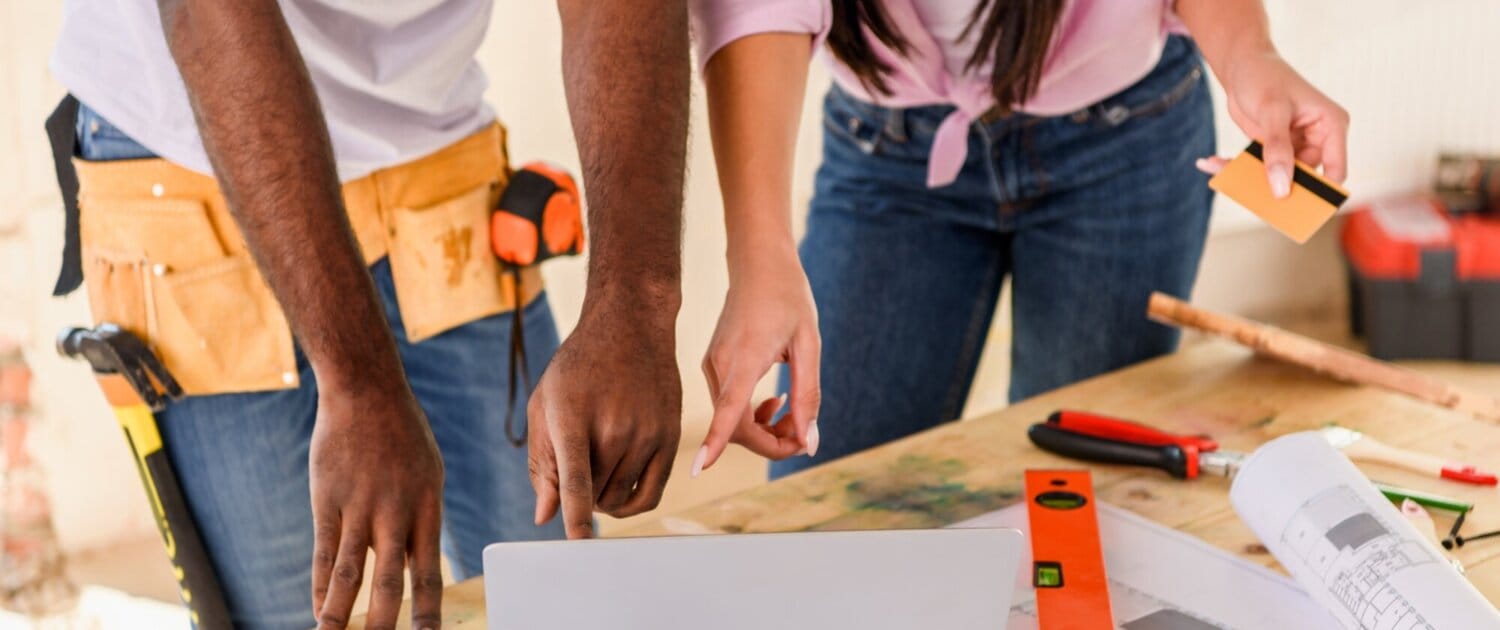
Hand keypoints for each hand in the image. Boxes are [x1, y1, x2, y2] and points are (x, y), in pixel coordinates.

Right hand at [309, 386, 443, 629]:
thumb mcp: (427, 473)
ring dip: (340, 615)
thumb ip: (419, 517)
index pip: (430, 572)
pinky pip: (324, 553)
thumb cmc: (402, 434)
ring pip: (349, 574)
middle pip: (390, 581)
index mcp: (427, 508)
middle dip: (384, 624)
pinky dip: (320, 587)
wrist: (366, 391)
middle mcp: (395, 513)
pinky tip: (317, 611)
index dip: (428, 611)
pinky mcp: (327, 500)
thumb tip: (410, 561)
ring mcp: (359, 507)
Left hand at [528, 301, 682, 536]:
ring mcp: (647, 433)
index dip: (573, 516)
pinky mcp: (670, 438)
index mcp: (574, 415)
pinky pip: (651, 494)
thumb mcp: (545, 404)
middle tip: (575, 472)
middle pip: (593, 495)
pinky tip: (617, 493)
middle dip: (578, 497)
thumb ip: (543, 462)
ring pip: (619, 498)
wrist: (630, 327)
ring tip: (594, 472)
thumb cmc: (578, 366)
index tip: (574, 542)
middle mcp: (615, 426)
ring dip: (601, 499)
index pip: (575, 479)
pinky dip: (630, 505)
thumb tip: (545, 515)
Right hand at [695, 241, 819, 475]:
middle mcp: (719, 365)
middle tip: (805, 432)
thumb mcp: (809, 346)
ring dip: (765, 429)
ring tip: (794, 411)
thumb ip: (808, 396)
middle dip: (772, 441)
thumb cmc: (789, 299)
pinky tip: (774, 400)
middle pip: (737, 427)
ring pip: (733, 420)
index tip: (700, 469)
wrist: (759, 263)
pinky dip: (752, 414)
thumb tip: (809, 444)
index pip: (729, 408)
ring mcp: (711, 366)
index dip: (717, 441)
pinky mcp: (711, 366)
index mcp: (746, 356)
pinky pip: (728, 406)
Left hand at [1196, 51, 1348, 195]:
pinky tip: (1209, 162)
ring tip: (1220, 170)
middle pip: (1303, 179)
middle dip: (1277, 188)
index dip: (1320, 192)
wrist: (1243, 64)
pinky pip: (1256, 168)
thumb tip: (1281, 187)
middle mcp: (1317, 139)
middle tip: (1249, 195)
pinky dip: (1235, 168)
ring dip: (1249, 179)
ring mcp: (1294, 146)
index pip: (1336, 171)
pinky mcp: (1271, 149)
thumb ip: (1277, 149)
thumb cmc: (1264, 77)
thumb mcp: (1272, 111)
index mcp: (1332, 127)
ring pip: (1276, 177)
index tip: (1295, 206)